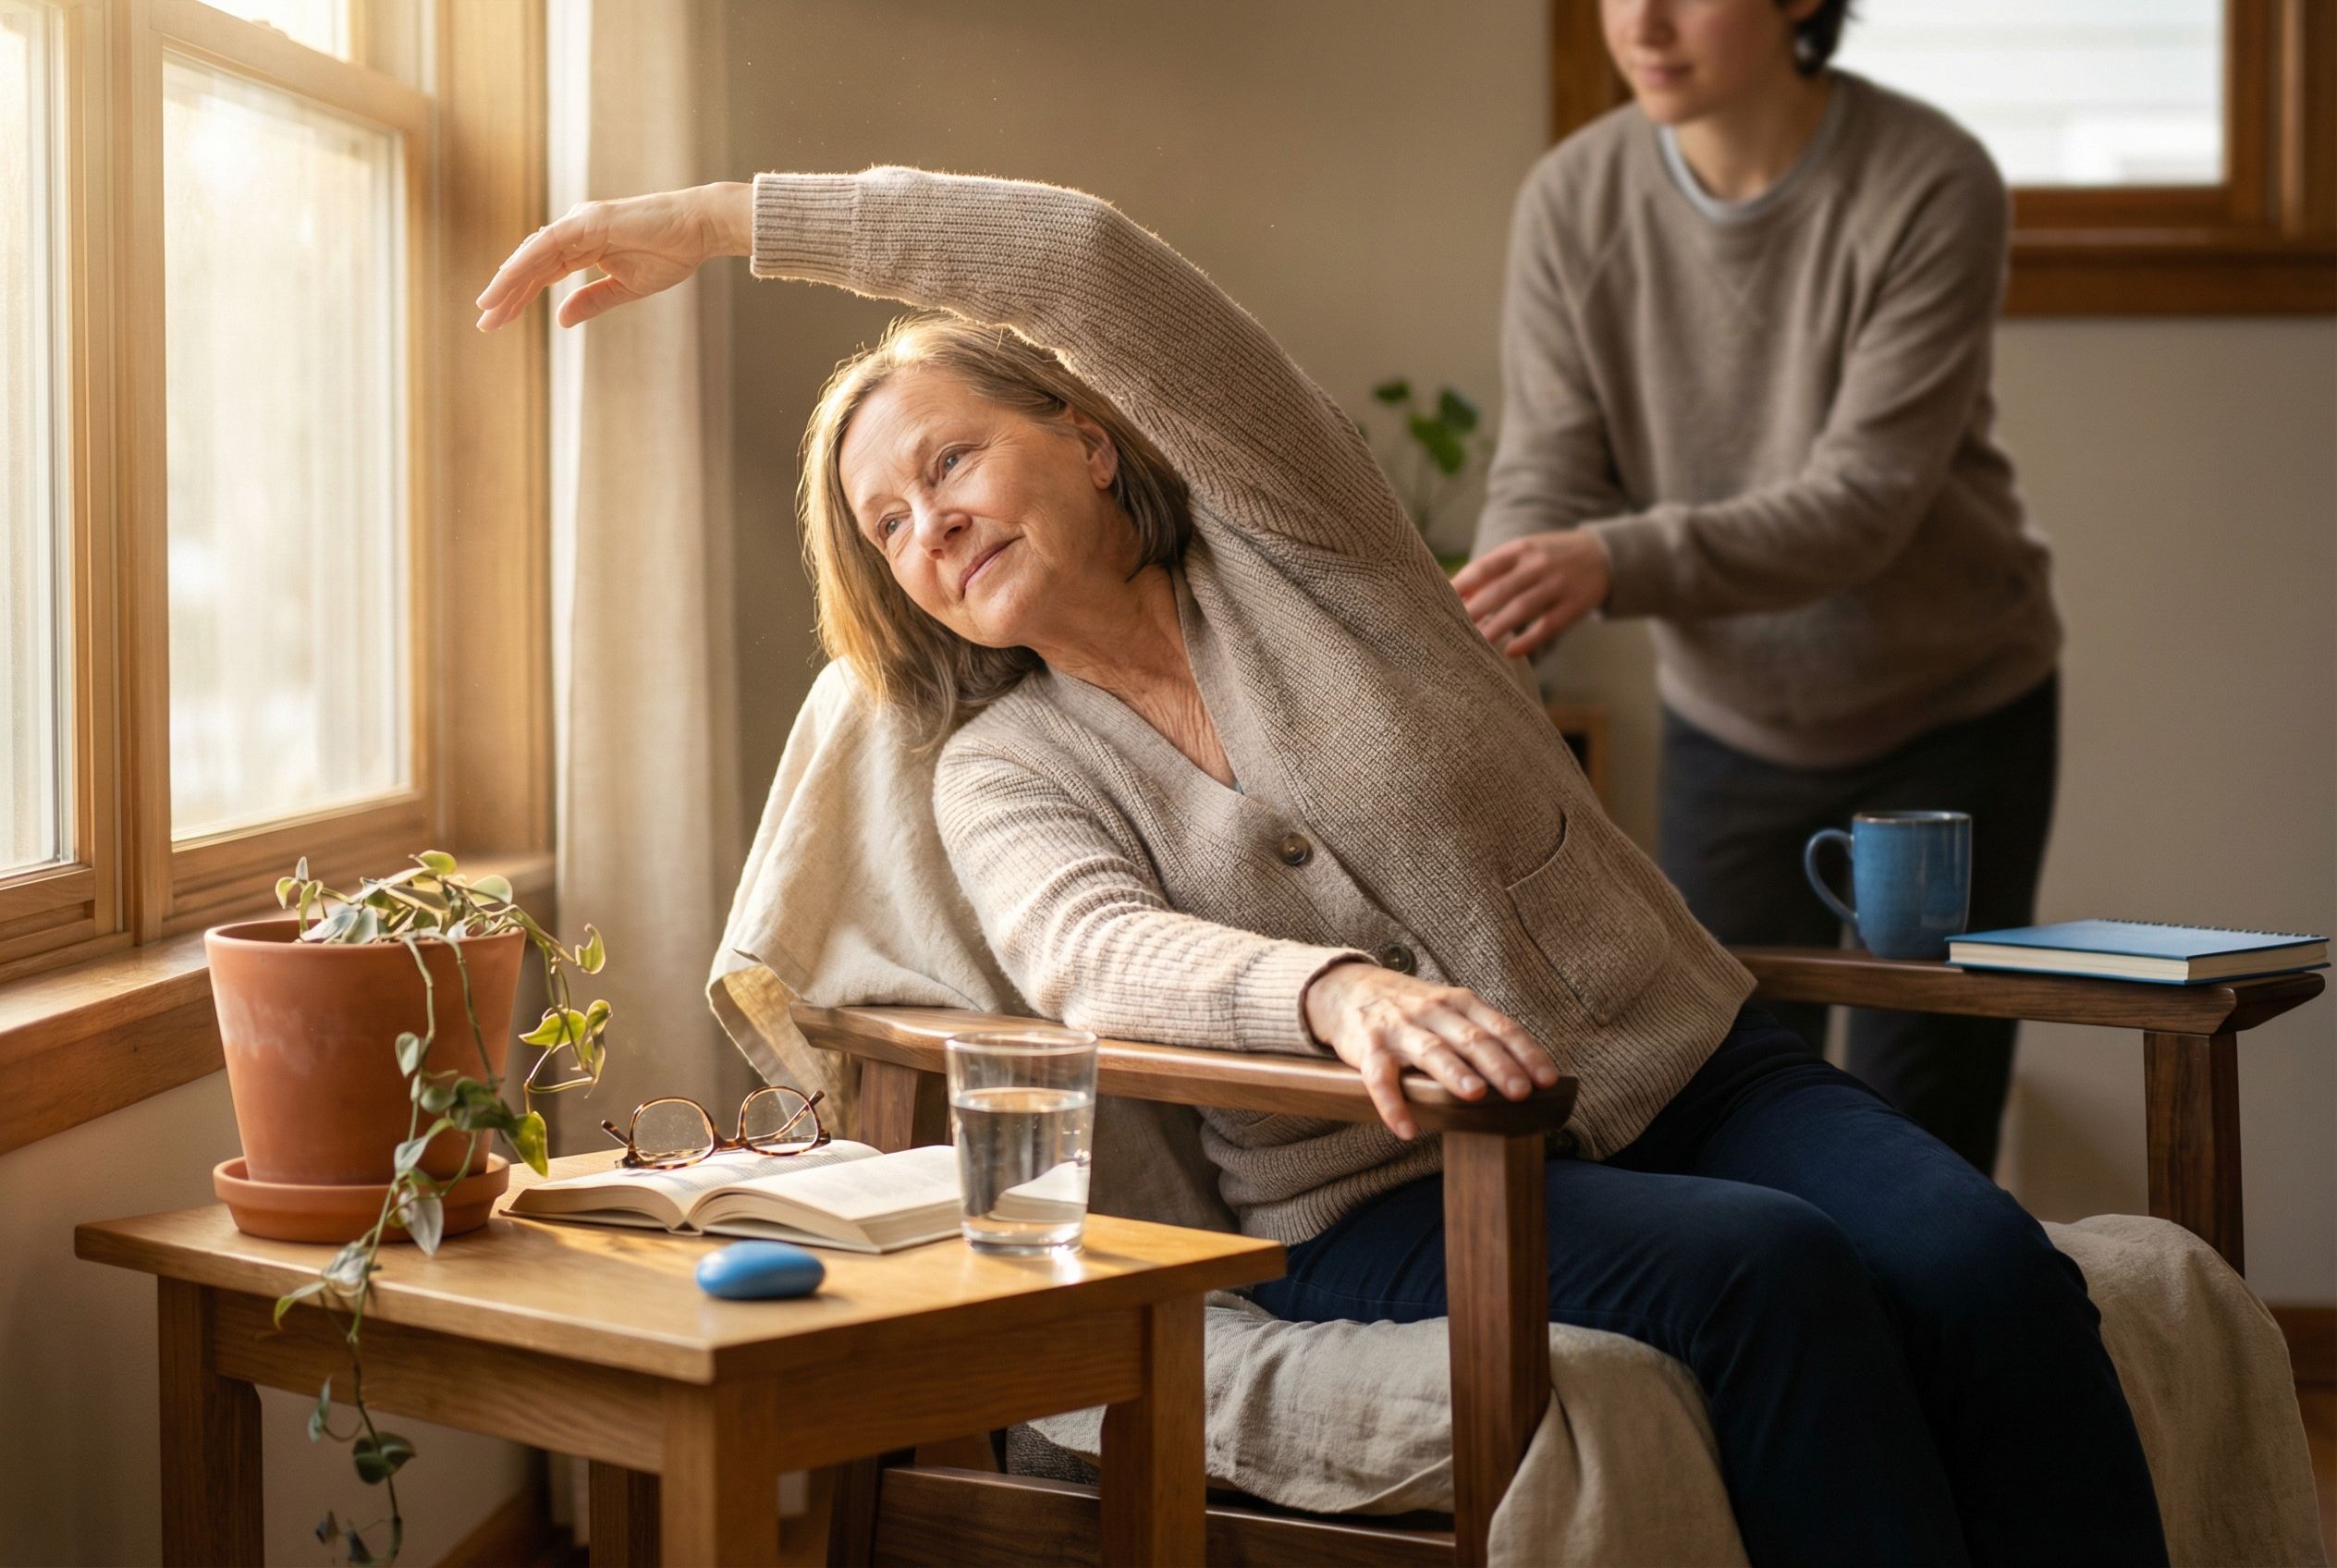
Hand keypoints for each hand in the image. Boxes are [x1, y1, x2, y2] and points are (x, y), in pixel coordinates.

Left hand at [473, 181, 752, 331]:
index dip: (519, 298)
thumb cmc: (671, 254)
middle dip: (507, 295)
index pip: (542, 275)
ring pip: (533, 256)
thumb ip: (592, 301)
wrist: (698, 230)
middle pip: (531, 267)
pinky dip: (526, 263)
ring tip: (487, 307)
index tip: (499, 321)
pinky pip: (548, 244)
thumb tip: (560, 319)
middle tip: (484, 323)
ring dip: (508, 282)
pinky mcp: (587, 221)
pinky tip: (507, 281)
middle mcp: (574, 232)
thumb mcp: (626, 288)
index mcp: (584, 248)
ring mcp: (579, 223)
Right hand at [1301, 960, 1559, 1139]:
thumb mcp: (1449, 1010)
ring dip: (1454, 1073)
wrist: (1347, 989)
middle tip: (1521, 1092)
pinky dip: (1393, 1104)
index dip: (1527, 1053)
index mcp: (1460, 1003)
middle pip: (1472, 1038)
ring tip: (1475, 1095)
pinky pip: (1381, 1079)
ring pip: (1431, 1050)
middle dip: (1498, 1065)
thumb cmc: (1412, 1009)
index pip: (1501, 1027)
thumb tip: (1527, 1075)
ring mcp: (1400, 1029)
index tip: (1548, 1080)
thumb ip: (1481, 1034)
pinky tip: (1406, 1130)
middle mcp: (1433, 1012)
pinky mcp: (1369, 1048)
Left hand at [1452, 529, 1611, 659]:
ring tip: (1475, 643)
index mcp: (1521, 549)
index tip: (1438, 600)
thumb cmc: (1550, 557)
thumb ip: (1493, 572)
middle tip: (1450, 628)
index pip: (1484, 566)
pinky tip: (1510, 651)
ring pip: (1522, 609)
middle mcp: (1538, 565)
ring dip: (1496, 627)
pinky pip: (1548, 626)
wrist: (1604, 556)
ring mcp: (1558, 585)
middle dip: (1473, 610)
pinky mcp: (1574, 606)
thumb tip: (1456, 594)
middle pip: (1500, 590)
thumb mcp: (1524, 554)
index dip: (1461, 584)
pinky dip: (1529, 640)